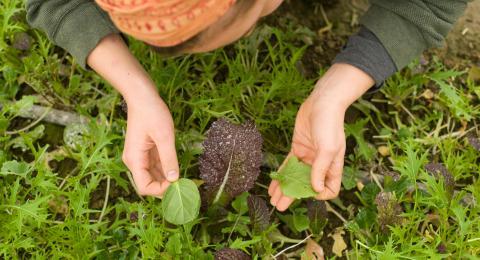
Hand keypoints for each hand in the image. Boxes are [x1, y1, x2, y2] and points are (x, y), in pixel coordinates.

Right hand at [87, 34, 179, 196]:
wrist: (142, 96)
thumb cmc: (152, 113)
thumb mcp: (164, 136)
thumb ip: (169, 159)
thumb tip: (175, 180)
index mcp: (134, 159)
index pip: (144, 187)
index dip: (161, 190)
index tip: (178, 185)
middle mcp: (134, 161)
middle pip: (148, 184)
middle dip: (166, 187)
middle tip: (185, 186)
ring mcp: (139, 157)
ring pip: (153, 176)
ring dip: (167, 180)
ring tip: (185, 180)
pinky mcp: (145, 152)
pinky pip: (155, 167)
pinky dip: (166, 170)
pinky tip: (178, 170)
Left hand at [268, 63, 374, 210]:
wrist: (322, 102)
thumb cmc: (329, 124)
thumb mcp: (327, 148)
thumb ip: (320, 169)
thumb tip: (317, 189)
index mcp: (333, 166)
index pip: (330, 189)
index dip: (321, 194)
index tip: (309, 194)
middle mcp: (321, 164)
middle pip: (307, 185)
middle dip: (293, 196)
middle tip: (280, 206)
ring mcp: (308, 156)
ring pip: (295, 177)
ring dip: (285, 188)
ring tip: (273, 199)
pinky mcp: (298, 148)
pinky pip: (288, 165)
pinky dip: (281, 174)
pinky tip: (273, 184)